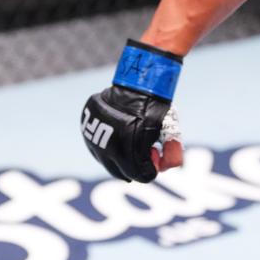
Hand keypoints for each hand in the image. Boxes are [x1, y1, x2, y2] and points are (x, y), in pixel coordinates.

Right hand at [81, 40, 183, 182]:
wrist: (136, 84)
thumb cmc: (154, 108)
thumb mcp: (168, 130)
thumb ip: (173, 152)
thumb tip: (166, 168)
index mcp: (128, 152)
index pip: (139, 176)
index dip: (150, 169)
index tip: (154, 154)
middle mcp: (107, 149)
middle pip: (121, 173)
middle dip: (134, 165)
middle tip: (144, 149)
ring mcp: (93, 139)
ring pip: (106, 160)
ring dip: (119, 155)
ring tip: (131, 137)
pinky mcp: (86, 128)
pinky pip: (95, 145)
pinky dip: (107, 143)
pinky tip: (118, 131)